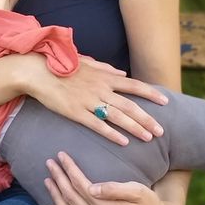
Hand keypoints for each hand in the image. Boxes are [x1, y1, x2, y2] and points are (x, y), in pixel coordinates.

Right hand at [25, 53, 168, 145]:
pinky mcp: (76, 112)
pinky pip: (97, 125)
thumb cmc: (61, 65)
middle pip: (130, 105)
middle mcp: (100, 89)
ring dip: (135, 128)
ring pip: (118, 117)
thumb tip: (123, 73)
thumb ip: (106, 68)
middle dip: (148, 119)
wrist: (38, 72)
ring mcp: (89, 101)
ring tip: (148, 138)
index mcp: (104, 76)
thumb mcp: (86, 62)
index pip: (134, 85)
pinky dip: (112, 134)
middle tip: (161, 131)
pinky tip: (123, 142)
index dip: (151, 94)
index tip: (166, 102)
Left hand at [43, 151, 183, 204]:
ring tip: (48, 181)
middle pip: (70, 197)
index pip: (80, 184)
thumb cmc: (148, 203)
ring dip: (55, 196)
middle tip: (49, 163)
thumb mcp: (137, 191)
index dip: (69, 168)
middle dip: (58, 178)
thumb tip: (91, 188)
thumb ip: (115, 189)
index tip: (61, 155)